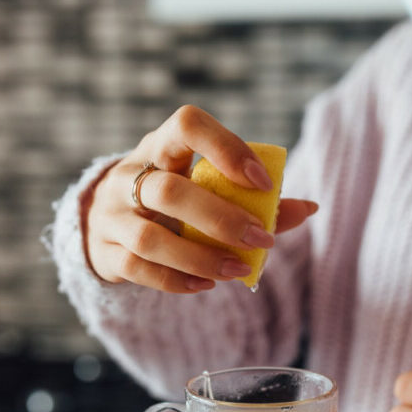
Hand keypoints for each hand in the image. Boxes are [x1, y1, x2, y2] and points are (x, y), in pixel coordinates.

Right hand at [83, 105, 317, 292]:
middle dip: (221, 219)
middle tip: (261, 239)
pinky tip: (207, 285)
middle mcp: (128, 175)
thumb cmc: (172, 199)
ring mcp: (111, 215)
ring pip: (150, 238)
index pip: (187, 125)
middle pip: (168, 191)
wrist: (104, 221)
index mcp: (160, 146)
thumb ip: (254, 199)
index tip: (264, 183)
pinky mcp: (104, 252)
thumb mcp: (204, 186)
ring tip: (238, 270)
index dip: (227, 150)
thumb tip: (308, 208)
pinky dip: (176, 281)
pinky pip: (138, 269)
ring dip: (201, 258)